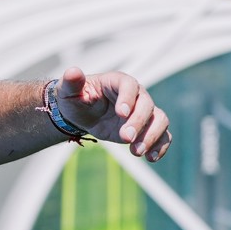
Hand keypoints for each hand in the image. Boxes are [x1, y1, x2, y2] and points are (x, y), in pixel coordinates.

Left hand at [55, 67, 171, 161]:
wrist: (80, 114)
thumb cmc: (75, 98)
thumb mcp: (68, 90)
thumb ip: (71, 82)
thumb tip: (72, 72)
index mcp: (117, 82)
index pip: (129, 85)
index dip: (128, 99)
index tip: (121, 114)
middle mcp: (135, 95)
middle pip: (147, 105)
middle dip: (138, 122)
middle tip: (125, 138)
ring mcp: (143, 112)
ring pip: (160, 120)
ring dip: (152, 136)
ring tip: (136, 151)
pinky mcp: (145, 128)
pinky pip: (162, 135)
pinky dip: (160, 146)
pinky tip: (151, 157)